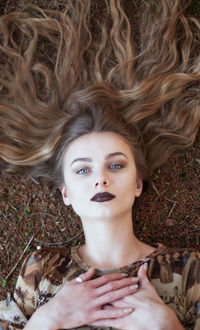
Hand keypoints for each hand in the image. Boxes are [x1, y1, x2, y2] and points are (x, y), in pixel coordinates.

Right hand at [24, 267, 138, 329]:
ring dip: (125, 293)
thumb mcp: (72, 283)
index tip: (126, 274)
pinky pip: (108, 314)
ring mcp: (93, 304)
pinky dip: (119, 312)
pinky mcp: (92, 315)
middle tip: (136, 279)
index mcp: (88, 285)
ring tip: (135, 289)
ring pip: (112, 297)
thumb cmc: (62, 298)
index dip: (117, 276)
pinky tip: (128, 310)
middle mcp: (92, 293)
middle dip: (125, 282)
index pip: (106, 278)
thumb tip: (93, 269)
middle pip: (112, 286)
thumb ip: (84, 276)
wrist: (55, 312)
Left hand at [89, 263, 183, 329]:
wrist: (159, 320)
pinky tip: (89, 320)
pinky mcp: (120, 324)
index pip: (110, 286)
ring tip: (82, 304)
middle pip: (103, 295)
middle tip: (84, 291)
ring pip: (102, 308)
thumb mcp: (149, 288)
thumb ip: (143, 277)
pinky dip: (97, 321)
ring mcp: (119, 313)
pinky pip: (106, 322)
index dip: (102, 283)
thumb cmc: (154, 305)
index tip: (93, 281)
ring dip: (93, 306)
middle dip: (94, 294)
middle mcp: (119, 301)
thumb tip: (143, 266)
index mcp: (124, 292)